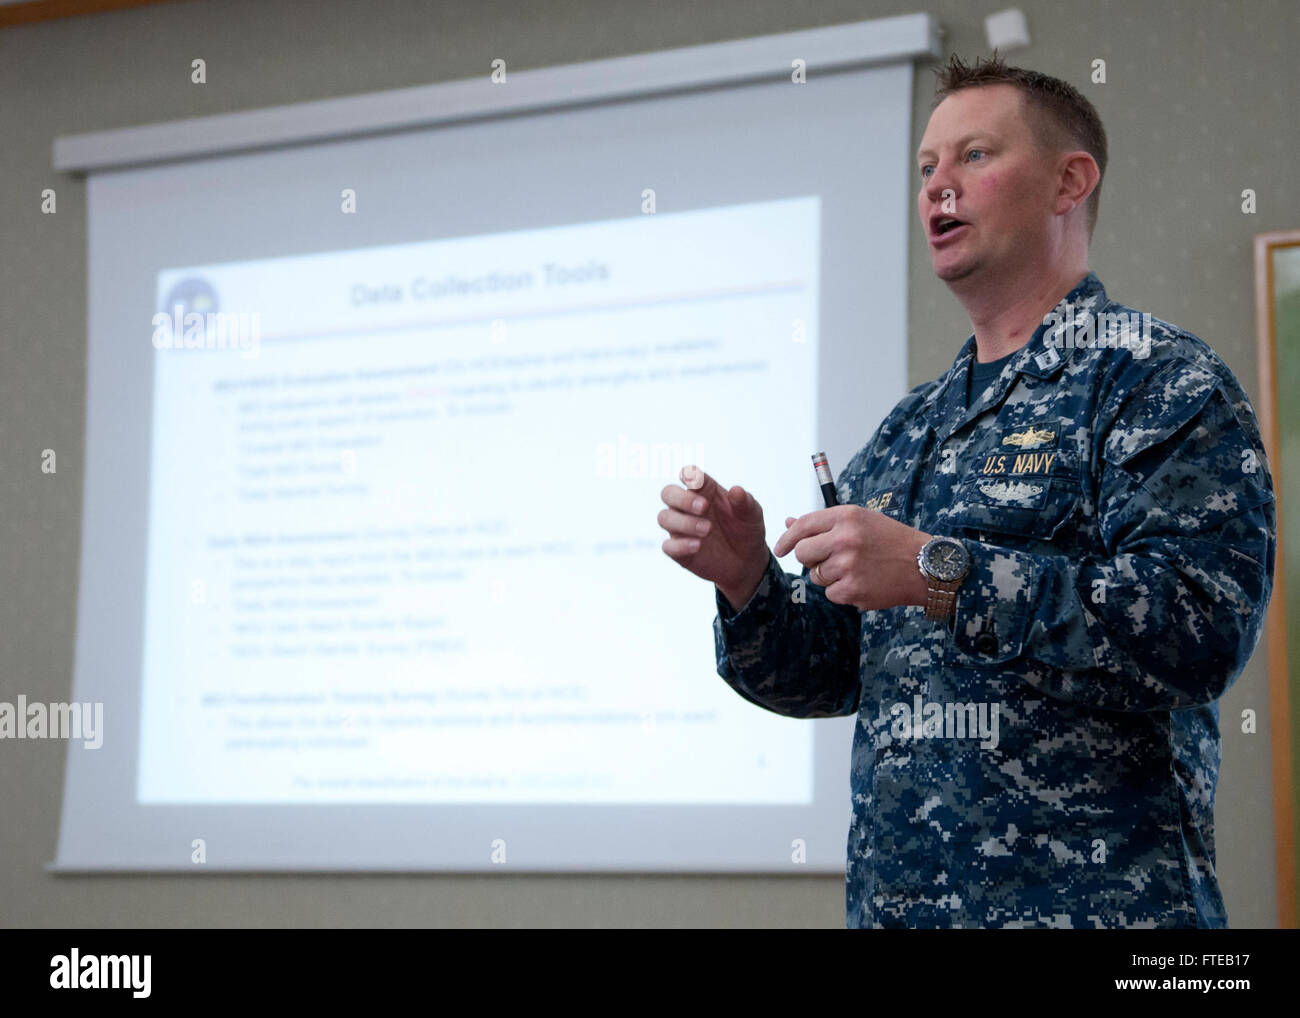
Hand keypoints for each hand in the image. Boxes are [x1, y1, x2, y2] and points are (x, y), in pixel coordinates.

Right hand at [659, 465, 768, 608]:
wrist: (747, 561)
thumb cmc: (746, 529)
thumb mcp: (752, 514)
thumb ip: (745, 501)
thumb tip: (736, 490)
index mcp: (705, 491)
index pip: (689, 476)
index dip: (688, 475)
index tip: (697, 480)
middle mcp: (687, 507)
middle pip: (668, 493)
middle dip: (682, 498)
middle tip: (703, 507)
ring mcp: (681, 528)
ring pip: (665, 518)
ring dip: (684, 522)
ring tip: (707, 529)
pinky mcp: (679, 551)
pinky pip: (668, 546)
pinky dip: (680, 545)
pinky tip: (698, 546)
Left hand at [773, 506, 930, 610]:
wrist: (925, 566)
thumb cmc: (892, 541)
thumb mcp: (860, 521)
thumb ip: (823, 523)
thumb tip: (789, 523)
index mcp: (846, 516)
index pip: (803, 525)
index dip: (787, 538)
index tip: (780, 549)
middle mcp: (844, 539)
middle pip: (803, 553)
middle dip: (810, 559)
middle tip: (829, 560)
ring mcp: (847, 565)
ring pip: (816, 576)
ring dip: (830, 576)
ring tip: (857, 569)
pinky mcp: (852, 589)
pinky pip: (830, 593)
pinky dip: (842, 591)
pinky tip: (863, 582)